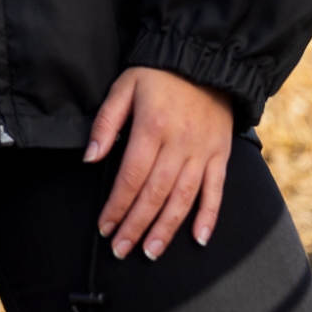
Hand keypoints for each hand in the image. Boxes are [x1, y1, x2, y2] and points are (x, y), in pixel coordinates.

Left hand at [86, 66, 232, 260]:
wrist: (204, 59)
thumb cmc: (157, 74)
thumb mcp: (123, 88)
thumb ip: (105, 123)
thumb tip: (90, 158)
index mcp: (152, 128)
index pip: (131, 177)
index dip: (116, 206)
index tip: (104, 227)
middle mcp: (179, 145)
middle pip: (155, 194)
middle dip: (136, 226)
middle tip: (121, 250)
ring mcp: (203, 152)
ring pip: (184, 199)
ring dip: (166, 229)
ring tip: (151, 252)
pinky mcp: (221, 155)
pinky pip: (216, 191)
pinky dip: (208, 217)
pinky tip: (197, 239)